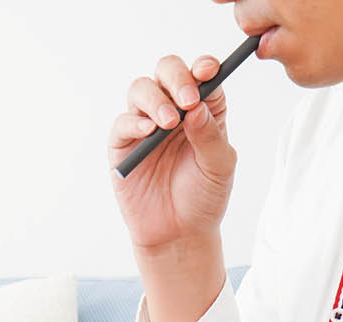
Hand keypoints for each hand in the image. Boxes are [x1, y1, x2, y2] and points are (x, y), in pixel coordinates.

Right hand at [108, 54, 235, 251]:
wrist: (179, 233)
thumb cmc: (204, 196)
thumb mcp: (219, 167)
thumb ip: (210, 135)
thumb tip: (196, 106)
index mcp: (202, 108)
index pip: (201, 75)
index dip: (203, 67)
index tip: (208, 72)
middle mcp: (172, 109)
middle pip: (167, 72)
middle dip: (176, 78)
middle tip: (187, 100)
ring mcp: (145, 124)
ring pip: (140, 89)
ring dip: (155, 99)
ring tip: (167, 122)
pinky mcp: (123, 144)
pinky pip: (123, 123)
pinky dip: (134, 122)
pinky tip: (149, 132)